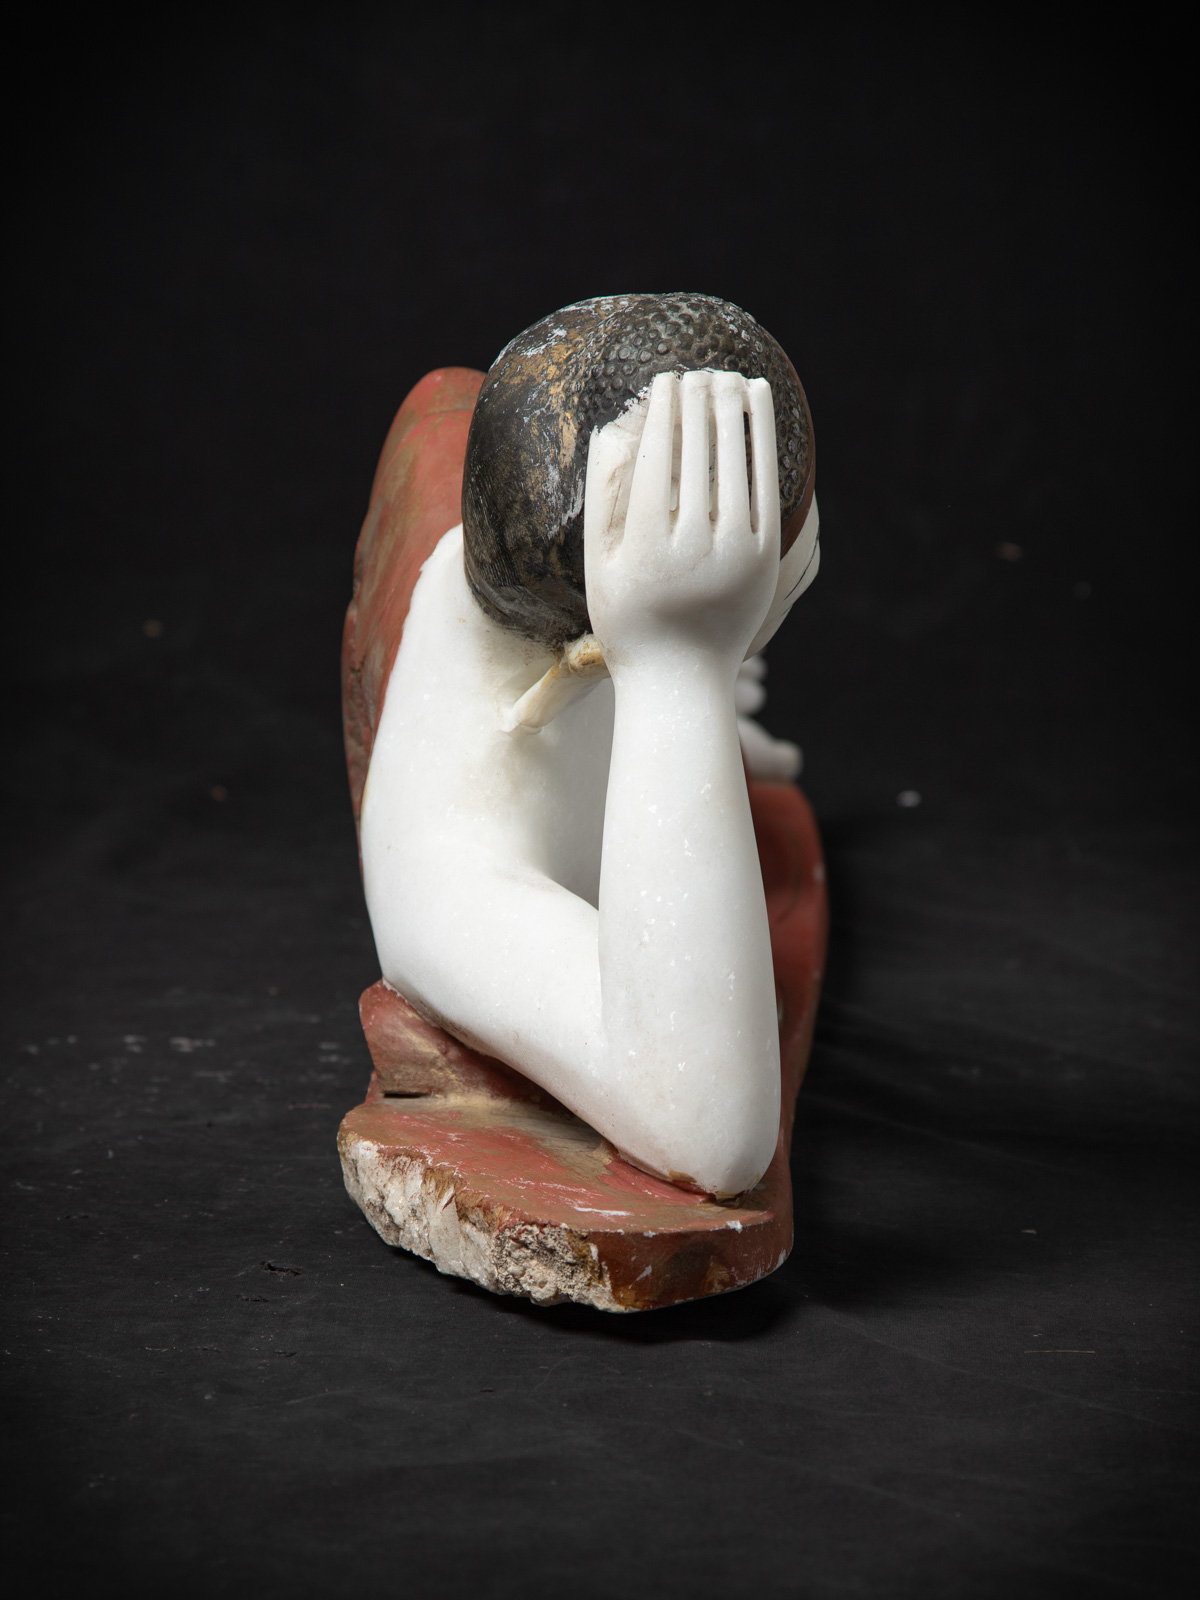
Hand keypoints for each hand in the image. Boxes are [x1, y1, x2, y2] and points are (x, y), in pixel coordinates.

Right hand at [584, 370, 780, 671]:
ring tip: (727, 379)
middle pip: (697, 455)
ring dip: (732, 413)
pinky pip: (766, 486)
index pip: (655, 459)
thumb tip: (612, 428)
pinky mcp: (764, 558)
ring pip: (735, 464)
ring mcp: (734, 554)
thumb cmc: (628, 618)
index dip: (663, 414)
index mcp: (644, 547)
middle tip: (698, 371)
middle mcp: (692, 548)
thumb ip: (604, 497)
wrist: (680, 678)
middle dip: (698, 404)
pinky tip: (758, 410)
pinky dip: (763, 442)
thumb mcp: (599, 562)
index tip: (665, 381)